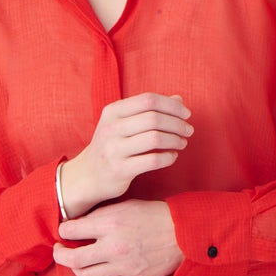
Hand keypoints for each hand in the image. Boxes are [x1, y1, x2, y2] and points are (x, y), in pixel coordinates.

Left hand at [54, 199, 183, 275]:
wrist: (182, 234)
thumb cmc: (154, 215)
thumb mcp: (125, 206)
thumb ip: (100, 216)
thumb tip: (77, 225)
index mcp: (110, 222)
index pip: (71, 230)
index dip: (63, 230)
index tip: (64, 231)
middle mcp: (113, 246)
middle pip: (72, 258)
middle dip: (60, 254)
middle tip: (60, 250)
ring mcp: (122, 265)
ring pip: (86, 275)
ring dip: (77, 269)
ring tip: (78, 261)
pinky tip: (97, 271)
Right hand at [60, 92, 193, 212]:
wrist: (87, 175)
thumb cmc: (112, 146)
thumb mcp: (124, 123)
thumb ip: (150, 110)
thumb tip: (179, 99)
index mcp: (113, 111)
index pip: (148, 100)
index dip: (172, 105)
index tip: (186, 114)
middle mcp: (111, 128)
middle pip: (154, 118)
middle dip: (177, 124)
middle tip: (189, 130)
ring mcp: (114, 149)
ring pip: (155, 139)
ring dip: (175, 140)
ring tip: (182, 143)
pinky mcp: (119, 170)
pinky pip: (152, 161)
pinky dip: (168, 158)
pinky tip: (172, 156)